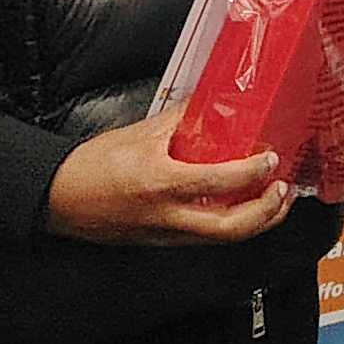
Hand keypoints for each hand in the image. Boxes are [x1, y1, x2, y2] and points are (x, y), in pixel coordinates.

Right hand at [43, 109, 296, 244]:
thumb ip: (180, 120)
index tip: (270, 159)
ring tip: (274, 201)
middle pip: (230, 228)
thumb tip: (211, 101)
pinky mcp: (161, 242)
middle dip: (266, 212)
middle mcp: (166, 216)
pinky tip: (240, 210)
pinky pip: (203, 238)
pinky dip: (229, 226)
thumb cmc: (93, 165)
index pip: (218, 182)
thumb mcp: (140, 134)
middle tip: (284, 189)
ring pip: (220, 239)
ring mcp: (164, 234)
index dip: (251, 173)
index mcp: (160, 183)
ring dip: (254, 223)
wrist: (58, 198)